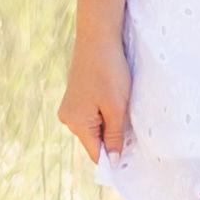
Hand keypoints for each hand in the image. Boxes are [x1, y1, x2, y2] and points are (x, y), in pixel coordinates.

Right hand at [58, 35, 132, 165]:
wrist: (97, 37)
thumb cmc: (109, 72)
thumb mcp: (116, 107)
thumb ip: (115, 137)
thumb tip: (113, 162)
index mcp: (76, 123)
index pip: (96, 154)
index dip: (114, 157)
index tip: (132, 154)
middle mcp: (68, 118)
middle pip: (94, 141)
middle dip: (113, 138)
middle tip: (131, 125)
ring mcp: (69, 106)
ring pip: (94, 127)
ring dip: (109, 123)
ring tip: (122, 107)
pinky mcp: (75, 96)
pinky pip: (91, 114)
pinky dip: (104, 112)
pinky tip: (114, 98)